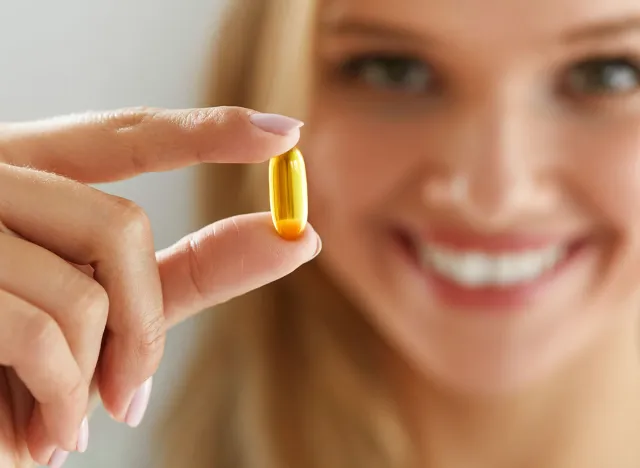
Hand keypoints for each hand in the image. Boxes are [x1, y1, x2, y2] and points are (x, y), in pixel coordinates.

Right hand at [0, 107, 319, 466]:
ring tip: (70, 419)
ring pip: (90, 283)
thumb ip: (181, 277)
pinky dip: (62, 397)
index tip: (280, 134)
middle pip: (120, 226)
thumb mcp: (96, 319)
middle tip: (130, 392)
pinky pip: (47, 330)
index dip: (204, 133)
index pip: (122, 137)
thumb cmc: (10, 373)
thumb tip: (295, 238)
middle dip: (144, 322)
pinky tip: (43, 435)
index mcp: (25, 182)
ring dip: (101, 370)